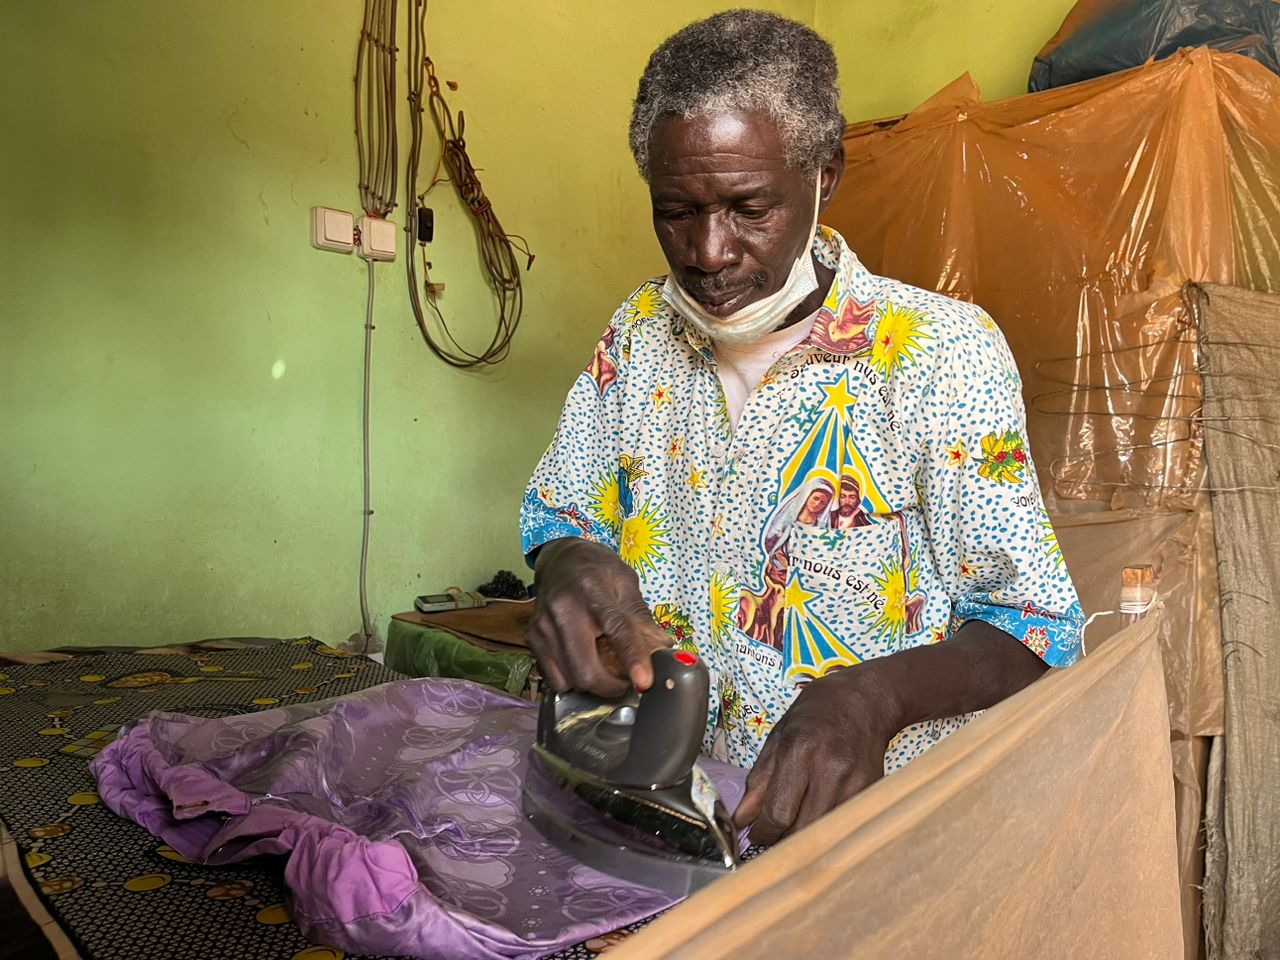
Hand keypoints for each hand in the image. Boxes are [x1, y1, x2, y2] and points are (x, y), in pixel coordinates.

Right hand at [525, 538, 672, 696]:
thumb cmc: (597, 570)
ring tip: (604, 668)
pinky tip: (583, 662)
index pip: (616, 628)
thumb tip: (661, 650)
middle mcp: (563, 609)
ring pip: (569, 680)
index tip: (645, 682)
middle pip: (585, 669)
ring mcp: (543, 626)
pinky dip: (573, 680)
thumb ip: (640, 617)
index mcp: (592, 590)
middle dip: (610, 687)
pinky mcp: (532, 638)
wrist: (560, 559)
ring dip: (592, 685)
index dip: (632, 658)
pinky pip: (555, 678)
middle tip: (626, 682)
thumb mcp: (626, 582)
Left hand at [734, 663, 904, 844]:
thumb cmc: (817, 713)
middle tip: (771, 839)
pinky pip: (843, 823)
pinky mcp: (872, 791)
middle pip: (802, 831)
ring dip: (805, 839)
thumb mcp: (778, 737)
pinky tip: (817, 817)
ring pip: (824, 833)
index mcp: (800, 751)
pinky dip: (827, 828)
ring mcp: (856, 783)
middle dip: (782, 842)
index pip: (778, 813)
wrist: (866, 699)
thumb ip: (759, 780)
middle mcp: (830, 769)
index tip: (755, 837)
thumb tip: (741, 819)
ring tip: (792, 829)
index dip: (762, 834)